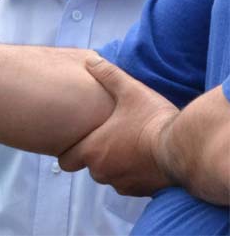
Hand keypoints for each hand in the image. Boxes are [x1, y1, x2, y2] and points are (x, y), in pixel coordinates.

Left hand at [58, 56, 178, 195]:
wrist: (185, 149)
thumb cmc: (153, 119)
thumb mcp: (129, 91)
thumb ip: (108, 75)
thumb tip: (91, 60)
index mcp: (92, 151)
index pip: (66, 161)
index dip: (69, 150)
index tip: (79, 138)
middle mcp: (104, 172)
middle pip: (90, 166)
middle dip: (96, 154)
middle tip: (108, 136)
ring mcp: (124, 184)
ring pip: (110, 176)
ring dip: (115, 164)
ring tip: (127, 143)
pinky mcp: (143, 191)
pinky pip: (129, 183)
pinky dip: (132, 173)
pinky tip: (142, 155)